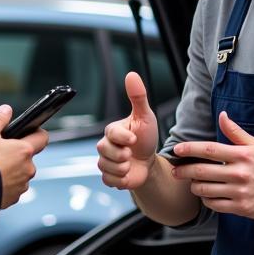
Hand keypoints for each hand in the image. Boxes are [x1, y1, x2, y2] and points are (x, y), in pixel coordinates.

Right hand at [0, 104, 48, 208]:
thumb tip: (6, 109)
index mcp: (24, 151)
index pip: (42, 137)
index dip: (36, 132)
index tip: (29, 131)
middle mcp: (28, 169)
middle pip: (27, 156)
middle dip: (15, 153)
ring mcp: (21, 185)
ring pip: (20, 172)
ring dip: (10, 169)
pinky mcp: (13, 198)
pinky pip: (12, 187)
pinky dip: (4, 183)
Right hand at [96, 71, 158, 190]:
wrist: (149, 162)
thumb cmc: (146, 137)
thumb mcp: (145, 117)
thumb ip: (138, 97)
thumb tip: (131, 74)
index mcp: (112, 130)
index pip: (111, 133)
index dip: (123, 138)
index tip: (134, 140)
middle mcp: (105, 145)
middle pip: (105, 151)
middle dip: (122, 155)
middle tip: (131, 154)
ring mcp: (105, 162)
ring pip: (106, 167)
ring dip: (123, 168)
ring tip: (131, 163)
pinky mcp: (108, 177)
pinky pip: (109, 181)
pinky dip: (122, 180)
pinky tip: (128, 173)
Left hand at [170, 111, 253, 218]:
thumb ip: (236, 132)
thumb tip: (222, 115)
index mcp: (242, 155)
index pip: (209, 149)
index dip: (190, 149)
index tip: (176, 150)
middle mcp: (239, 173)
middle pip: (202, 171)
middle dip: (184, 171)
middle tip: (176, 171)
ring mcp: (240, 191)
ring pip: (205, 189)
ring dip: (194, 186)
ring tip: (193, 183)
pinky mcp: (241, 207)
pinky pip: (215, 204)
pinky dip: (206, 200)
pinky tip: (206, 195)